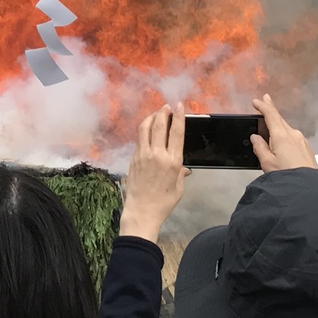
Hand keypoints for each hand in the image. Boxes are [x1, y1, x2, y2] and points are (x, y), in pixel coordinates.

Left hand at [118, 103, 187, 243]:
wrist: (142, 211)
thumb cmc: (164, 202)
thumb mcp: (178, 189)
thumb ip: (181, 174)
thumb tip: (184, 169)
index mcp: (172, 161)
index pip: (176, 133)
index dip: (178, 117)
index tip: (178, 106)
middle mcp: (157, 154)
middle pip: (159, 125)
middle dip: (163, 112)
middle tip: (166, 106)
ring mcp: (143, 155)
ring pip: (145, 128)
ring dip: (151, 117)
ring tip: (156, 114)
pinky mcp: (134, 158)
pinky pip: (139, 139)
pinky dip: (144, 130)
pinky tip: (147, 130)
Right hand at [250, 94, 317, 172]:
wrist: (308, 187)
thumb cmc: (285, 175)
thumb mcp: (267, 162)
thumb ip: (259, 147)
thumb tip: (255, 137)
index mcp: (281, 135)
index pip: (271, 115)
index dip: (263, 106)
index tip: (256, 101)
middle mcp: (293, 134)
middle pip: (280, 119)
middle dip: (271, 110)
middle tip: (264, 101)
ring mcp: (302, 141)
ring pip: (287, 128)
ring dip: (279, 123)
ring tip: (271, 125)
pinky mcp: (307, 148)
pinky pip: (293, 136)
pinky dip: (286, 133)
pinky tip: (283, 141)